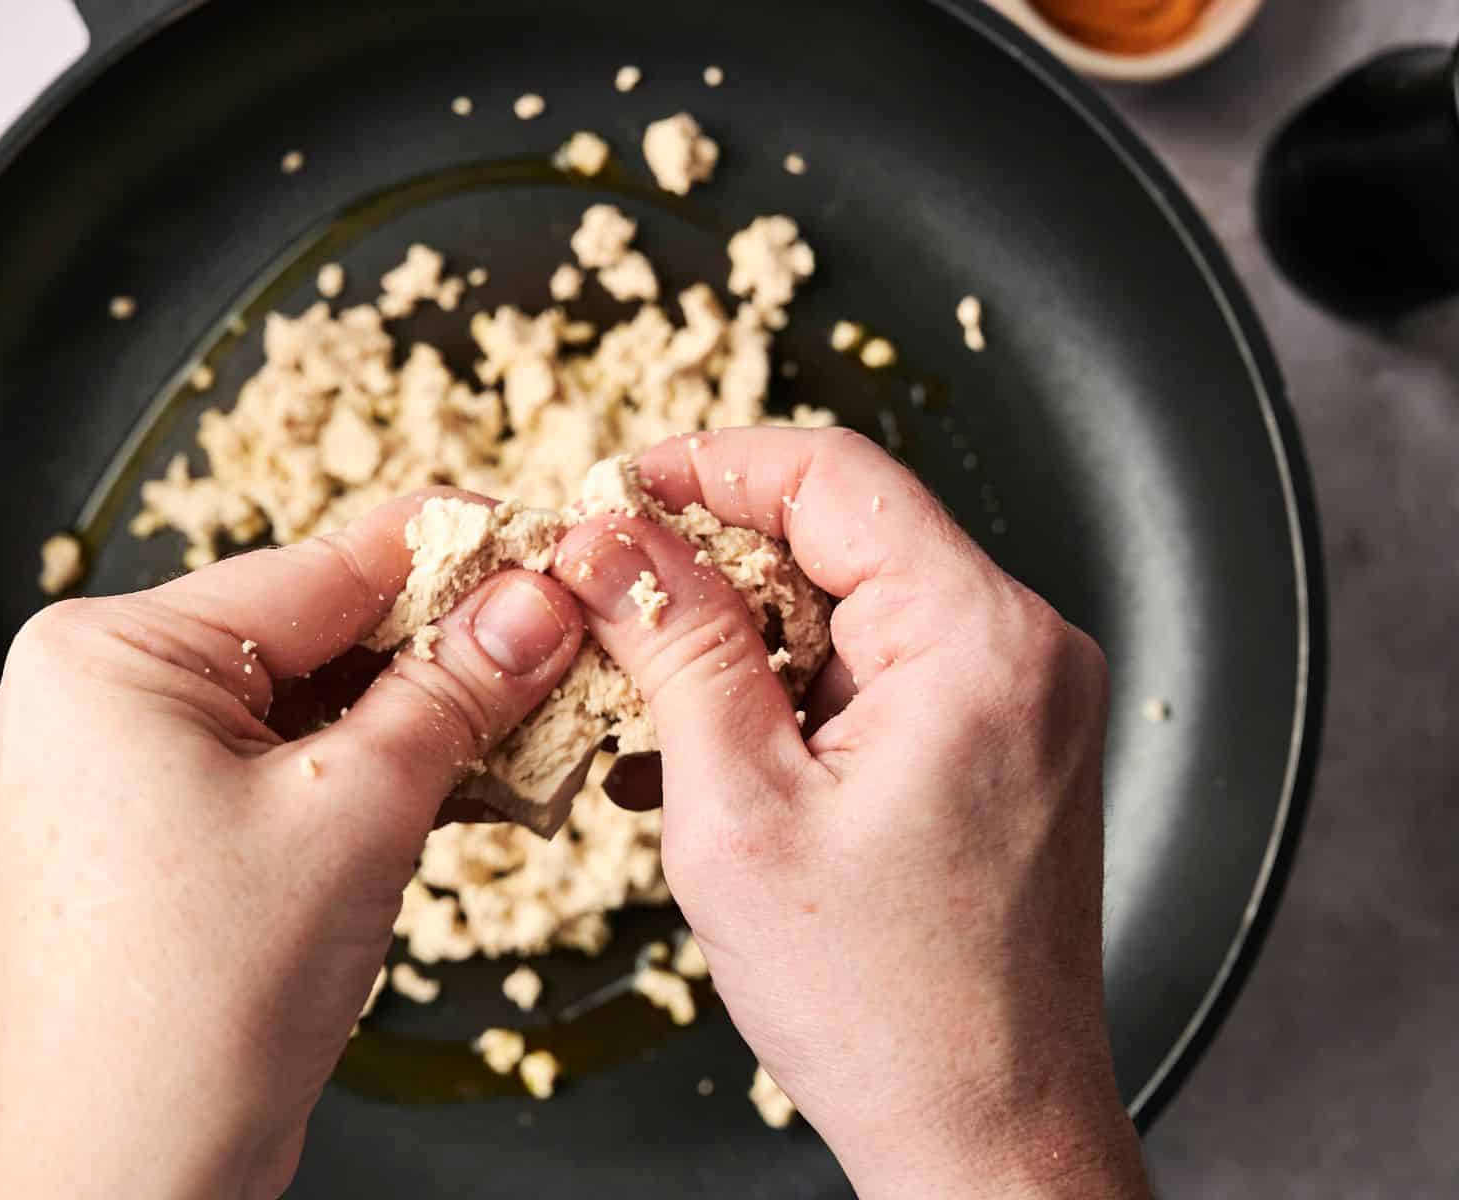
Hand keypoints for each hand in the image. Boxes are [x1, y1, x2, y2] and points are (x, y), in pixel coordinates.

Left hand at [0, 490, 582, 1199]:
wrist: (128, 1171)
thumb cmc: (207, 997)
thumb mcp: (359, 812)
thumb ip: (453, 688)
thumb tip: (533, 602)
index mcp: (103, 651)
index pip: (315, 568)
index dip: (447, 555)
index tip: (539, 542)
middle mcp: (80, 691)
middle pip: (302, 634)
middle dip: (432, 649)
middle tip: (548, 648)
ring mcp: (95, 764)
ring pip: (288, 703)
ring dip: (402, 716)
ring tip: (515, 722)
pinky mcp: (127, 827)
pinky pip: (258, 763)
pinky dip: (349, 769)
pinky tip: (442, 779)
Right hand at [552, 428, 1149, 1198]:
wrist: (988, 1137)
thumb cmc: (884, 1006)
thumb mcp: (739, 810)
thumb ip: (677, 649)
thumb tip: (612, 541)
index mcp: (978, 641)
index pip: (832, 475)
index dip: (705, 468)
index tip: (613, 492)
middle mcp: (1021, 649)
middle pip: (839, 537)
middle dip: (707, 568)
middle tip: (603, 608)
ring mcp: (1017, 701)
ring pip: (844, 611)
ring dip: (733, 646)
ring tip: (638, 708)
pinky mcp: (996, 748)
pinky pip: (872, 678)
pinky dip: (783, 699)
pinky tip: (698, 759)